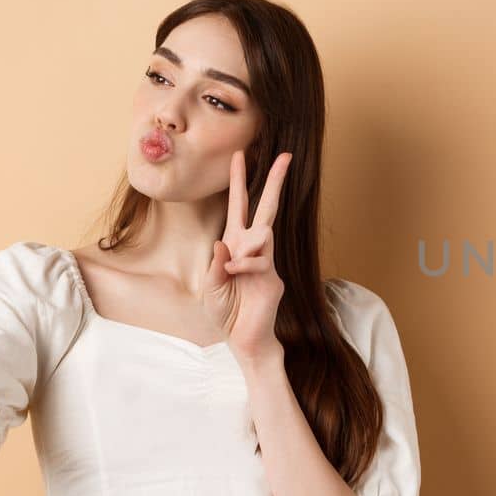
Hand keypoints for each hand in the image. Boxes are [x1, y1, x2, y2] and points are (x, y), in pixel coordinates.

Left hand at [203, 149, 291, 361]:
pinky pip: (259, 261)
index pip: (239, 207)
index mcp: (234, 245)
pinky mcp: (273, 277)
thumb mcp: (210, 287)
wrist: (243, 340)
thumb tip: (224, 242)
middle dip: (274, 181)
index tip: (240, 155)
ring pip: (263, 234)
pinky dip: (243, 267)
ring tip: (233, 269)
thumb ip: (216, 264)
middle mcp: (252, 248)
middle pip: (266, 208)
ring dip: (246, 246)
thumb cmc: (225, 313)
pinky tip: (234, 276)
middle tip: (285, 155)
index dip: (239, 181)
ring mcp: (266, 261)